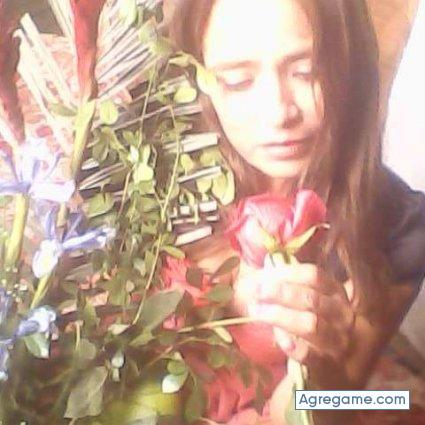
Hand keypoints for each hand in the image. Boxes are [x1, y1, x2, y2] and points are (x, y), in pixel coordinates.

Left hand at [235, 260, 354, 368]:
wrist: (328, 367)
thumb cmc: (309, 323)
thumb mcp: (305, 300)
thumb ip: (287, 284)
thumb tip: (260, 272)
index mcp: (336, 292)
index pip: (314, 275)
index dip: (286, 273)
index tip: (264, 276)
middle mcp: (343, 314)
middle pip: (311, 298)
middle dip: (279, 292)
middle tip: (256, 291)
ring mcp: (339, 340)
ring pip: (310, 324)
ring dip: (278, 315)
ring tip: (256, 310)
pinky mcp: (329, 365)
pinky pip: (308, 353)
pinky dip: (290, 344)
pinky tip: (278, 338)